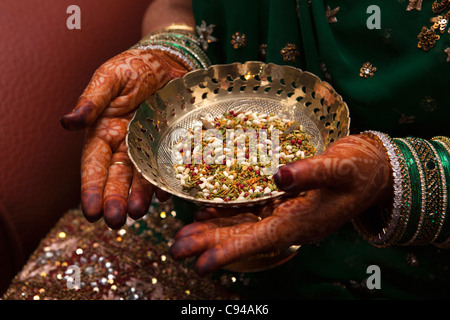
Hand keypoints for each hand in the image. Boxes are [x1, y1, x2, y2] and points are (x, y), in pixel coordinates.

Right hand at [61, 49, 187, 228]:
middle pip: (118, 177)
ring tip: (139, 213)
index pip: (94, 164)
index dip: (92, 188)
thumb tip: (68, 122)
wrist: (169, 62)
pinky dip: (166, 182)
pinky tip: (165, 194)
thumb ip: (92, 100)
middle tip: (115, 221)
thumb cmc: (135, 67)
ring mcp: (149, 148)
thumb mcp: (110, 78)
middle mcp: (125, 145)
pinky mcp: (172, 147)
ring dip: (140, 197)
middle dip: (115, 199)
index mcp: (104, 132)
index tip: (91, 212)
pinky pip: (169, 168)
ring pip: (142, 178)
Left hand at [169, 134, 392, 274]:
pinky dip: (229, 212)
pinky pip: (252, 210)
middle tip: (176, 249)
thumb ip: (310, 172)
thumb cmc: (362, 169)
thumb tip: (278, 175)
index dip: (230, 252)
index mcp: (304, 221)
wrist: (377, 169)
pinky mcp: (285, 200)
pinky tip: (209, 209)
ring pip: (244, 224)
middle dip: (209, 243)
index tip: (201, 265)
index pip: (261, 240)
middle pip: (244, 236)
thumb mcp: (340, 167)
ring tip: (183, 235)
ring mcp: (287, 212)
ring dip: (213, 230)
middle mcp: (291, 222)